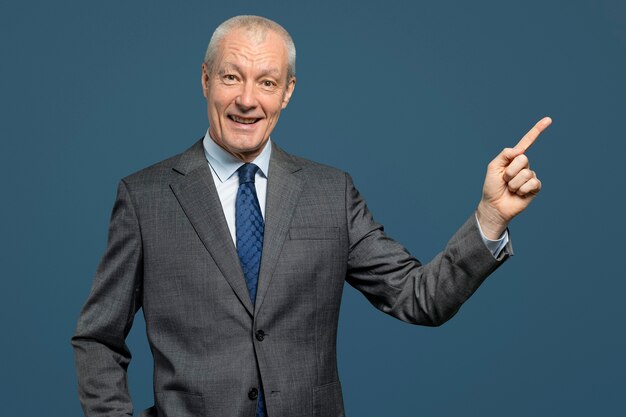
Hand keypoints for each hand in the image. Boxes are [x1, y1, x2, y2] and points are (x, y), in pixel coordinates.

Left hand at [476, 117, 551, 238]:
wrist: (494, 206)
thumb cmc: (492, 187)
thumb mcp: (493, 167)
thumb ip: (504, 155)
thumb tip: (520, 150)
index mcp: (513, 158)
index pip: (527, 142)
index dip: (537, 131)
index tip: (548, 119)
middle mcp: (523, 165)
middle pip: (522, 159)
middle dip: (510, 171)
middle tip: (504, 180)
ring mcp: (530, 176)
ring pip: (525, 173)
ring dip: (513, 183)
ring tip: (510, 188)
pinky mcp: (535, 187)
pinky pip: (532, 183)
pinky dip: (522, 190)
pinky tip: (518, 194)